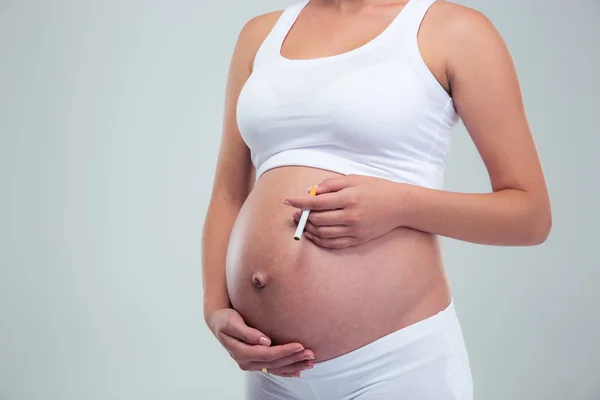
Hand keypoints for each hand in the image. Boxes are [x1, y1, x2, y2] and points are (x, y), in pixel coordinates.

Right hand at [205, 308, 314, 377]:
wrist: (218, 323)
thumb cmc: (225, 319)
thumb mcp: (232, 322)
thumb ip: (247, 332)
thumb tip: (264, 341)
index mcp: (241, 352)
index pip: (267, 354)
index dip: (284, 351)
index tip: (299, 345)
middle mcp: (246, 362)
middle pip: (274, 363)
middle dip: (293, 359)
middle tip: (311, 353)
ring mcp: (251, 364)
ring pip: (276, 368)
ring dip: (294, 366)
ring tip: (310, 362)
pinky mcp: (256, 362)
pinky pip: (273, 369)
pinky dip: (286, 371)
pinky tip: (298, 372)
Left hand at [283, 174, 407, 248]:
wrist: (400, 206)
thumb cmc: (377, 189)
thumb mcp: (355, 179)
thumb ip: (332, 184)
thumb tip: (312, 191)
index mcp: (349, 198)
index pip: (316, 202)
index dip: (299, 202)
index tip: (287, 201)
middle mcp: (351, 216)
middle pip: (317, 219)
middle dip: (302, 216)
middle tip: (296, 212)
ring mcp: (354, 230)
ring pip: (323, 233)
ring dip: (309, 229)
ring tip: (303, 222)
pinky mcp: (358, 240)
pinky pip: (333, 244)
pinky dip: (320, 240)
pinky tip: (313, 235)